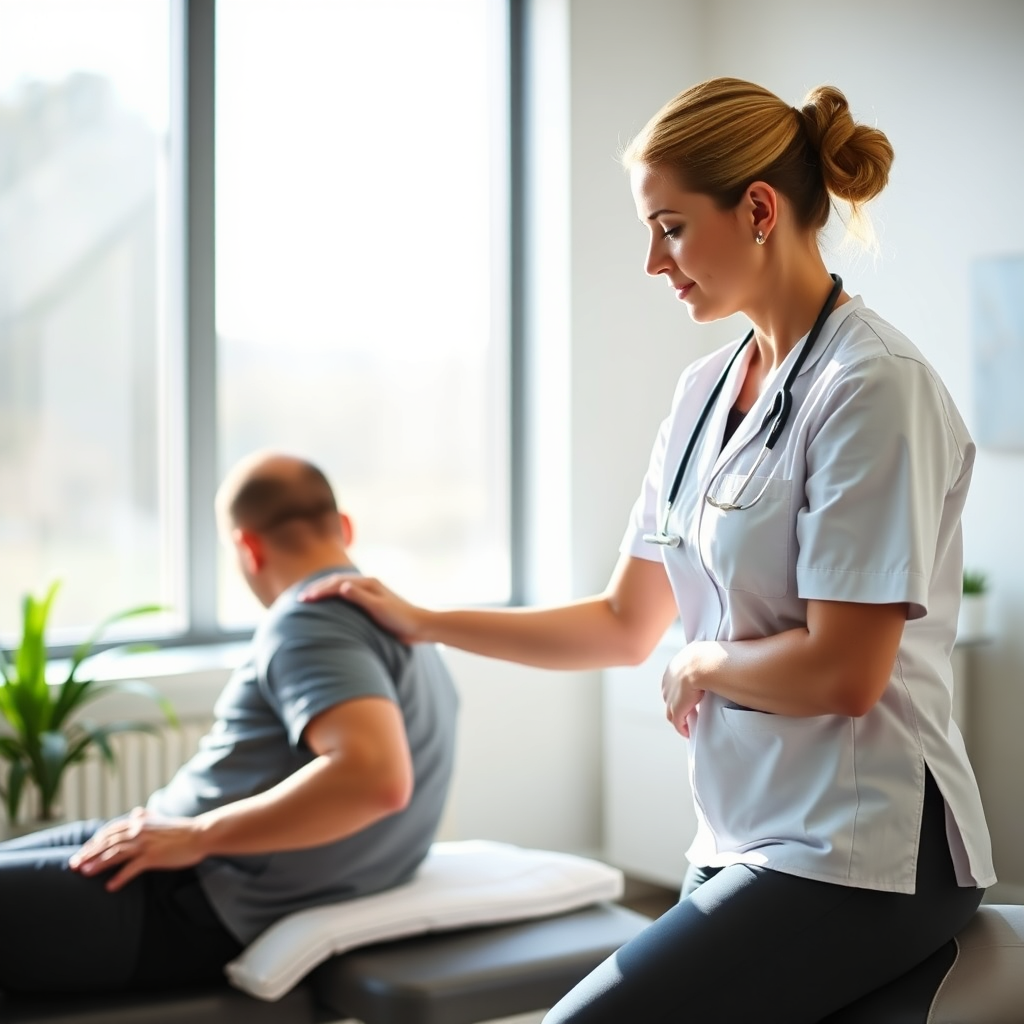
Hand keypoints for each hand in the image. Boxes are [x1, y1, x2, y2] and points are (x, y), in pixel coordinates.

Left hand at [68, 807, 206, 891]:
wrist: (200, 834)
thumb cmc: (181, 829)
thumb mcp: (161, 819)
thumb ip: (146, 816)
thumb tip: (135, 812)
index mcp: (139, 822)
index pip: (108, 832)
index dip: (93, 843)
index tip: (80, 853)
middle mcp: (139, 831)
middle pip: (107, 842)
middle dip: (88, 854)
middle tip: (73, 865)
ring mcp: (145, 844)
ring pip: (115, 854)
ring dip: (98, 864)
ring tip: (84, 873)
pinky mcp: (153, 857)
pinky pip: (132, 868)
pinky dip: (119, 877)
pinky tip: (110, 886)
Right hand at [299, 574, 425, 642]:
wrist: (420, 627)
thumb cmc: (400, 619)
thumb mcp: (379, 608)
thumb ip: (360, 597)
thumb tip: (341, 586)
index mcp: (368, 583)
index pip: (337, 584)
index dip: (319, 591)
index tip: (304, 599)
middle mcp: (367, 585)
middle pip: (336, 582)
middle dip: (318, 588)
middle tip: (300, 598)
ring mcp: (369, 592)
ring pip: (341, 587)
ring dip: (324, 590)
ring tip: (310, 598)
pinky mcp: (371, 602)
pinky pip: (347, 595)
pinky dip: (334, 597)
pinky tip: (329, 605)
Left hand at [661, 645, 704, 738]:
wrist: (704, 663)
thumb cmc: (710, 655)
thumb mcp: (702, 652)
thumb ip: (702, 657)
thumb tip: (713, 654)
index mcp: (675, 665)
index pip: (674, 680)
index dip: (681, 690)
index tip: (690, 696)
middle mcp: (668, 680)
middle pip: (670, 695)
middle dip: (677, 704)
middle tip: (689, 711)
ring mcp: (670, 694)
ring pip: (671, 710)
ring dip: (679, 718)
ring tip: (688, 724)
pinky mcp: (676, 708)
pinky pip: (677, 722)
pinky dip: (682, 728)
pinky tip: (688, 732)